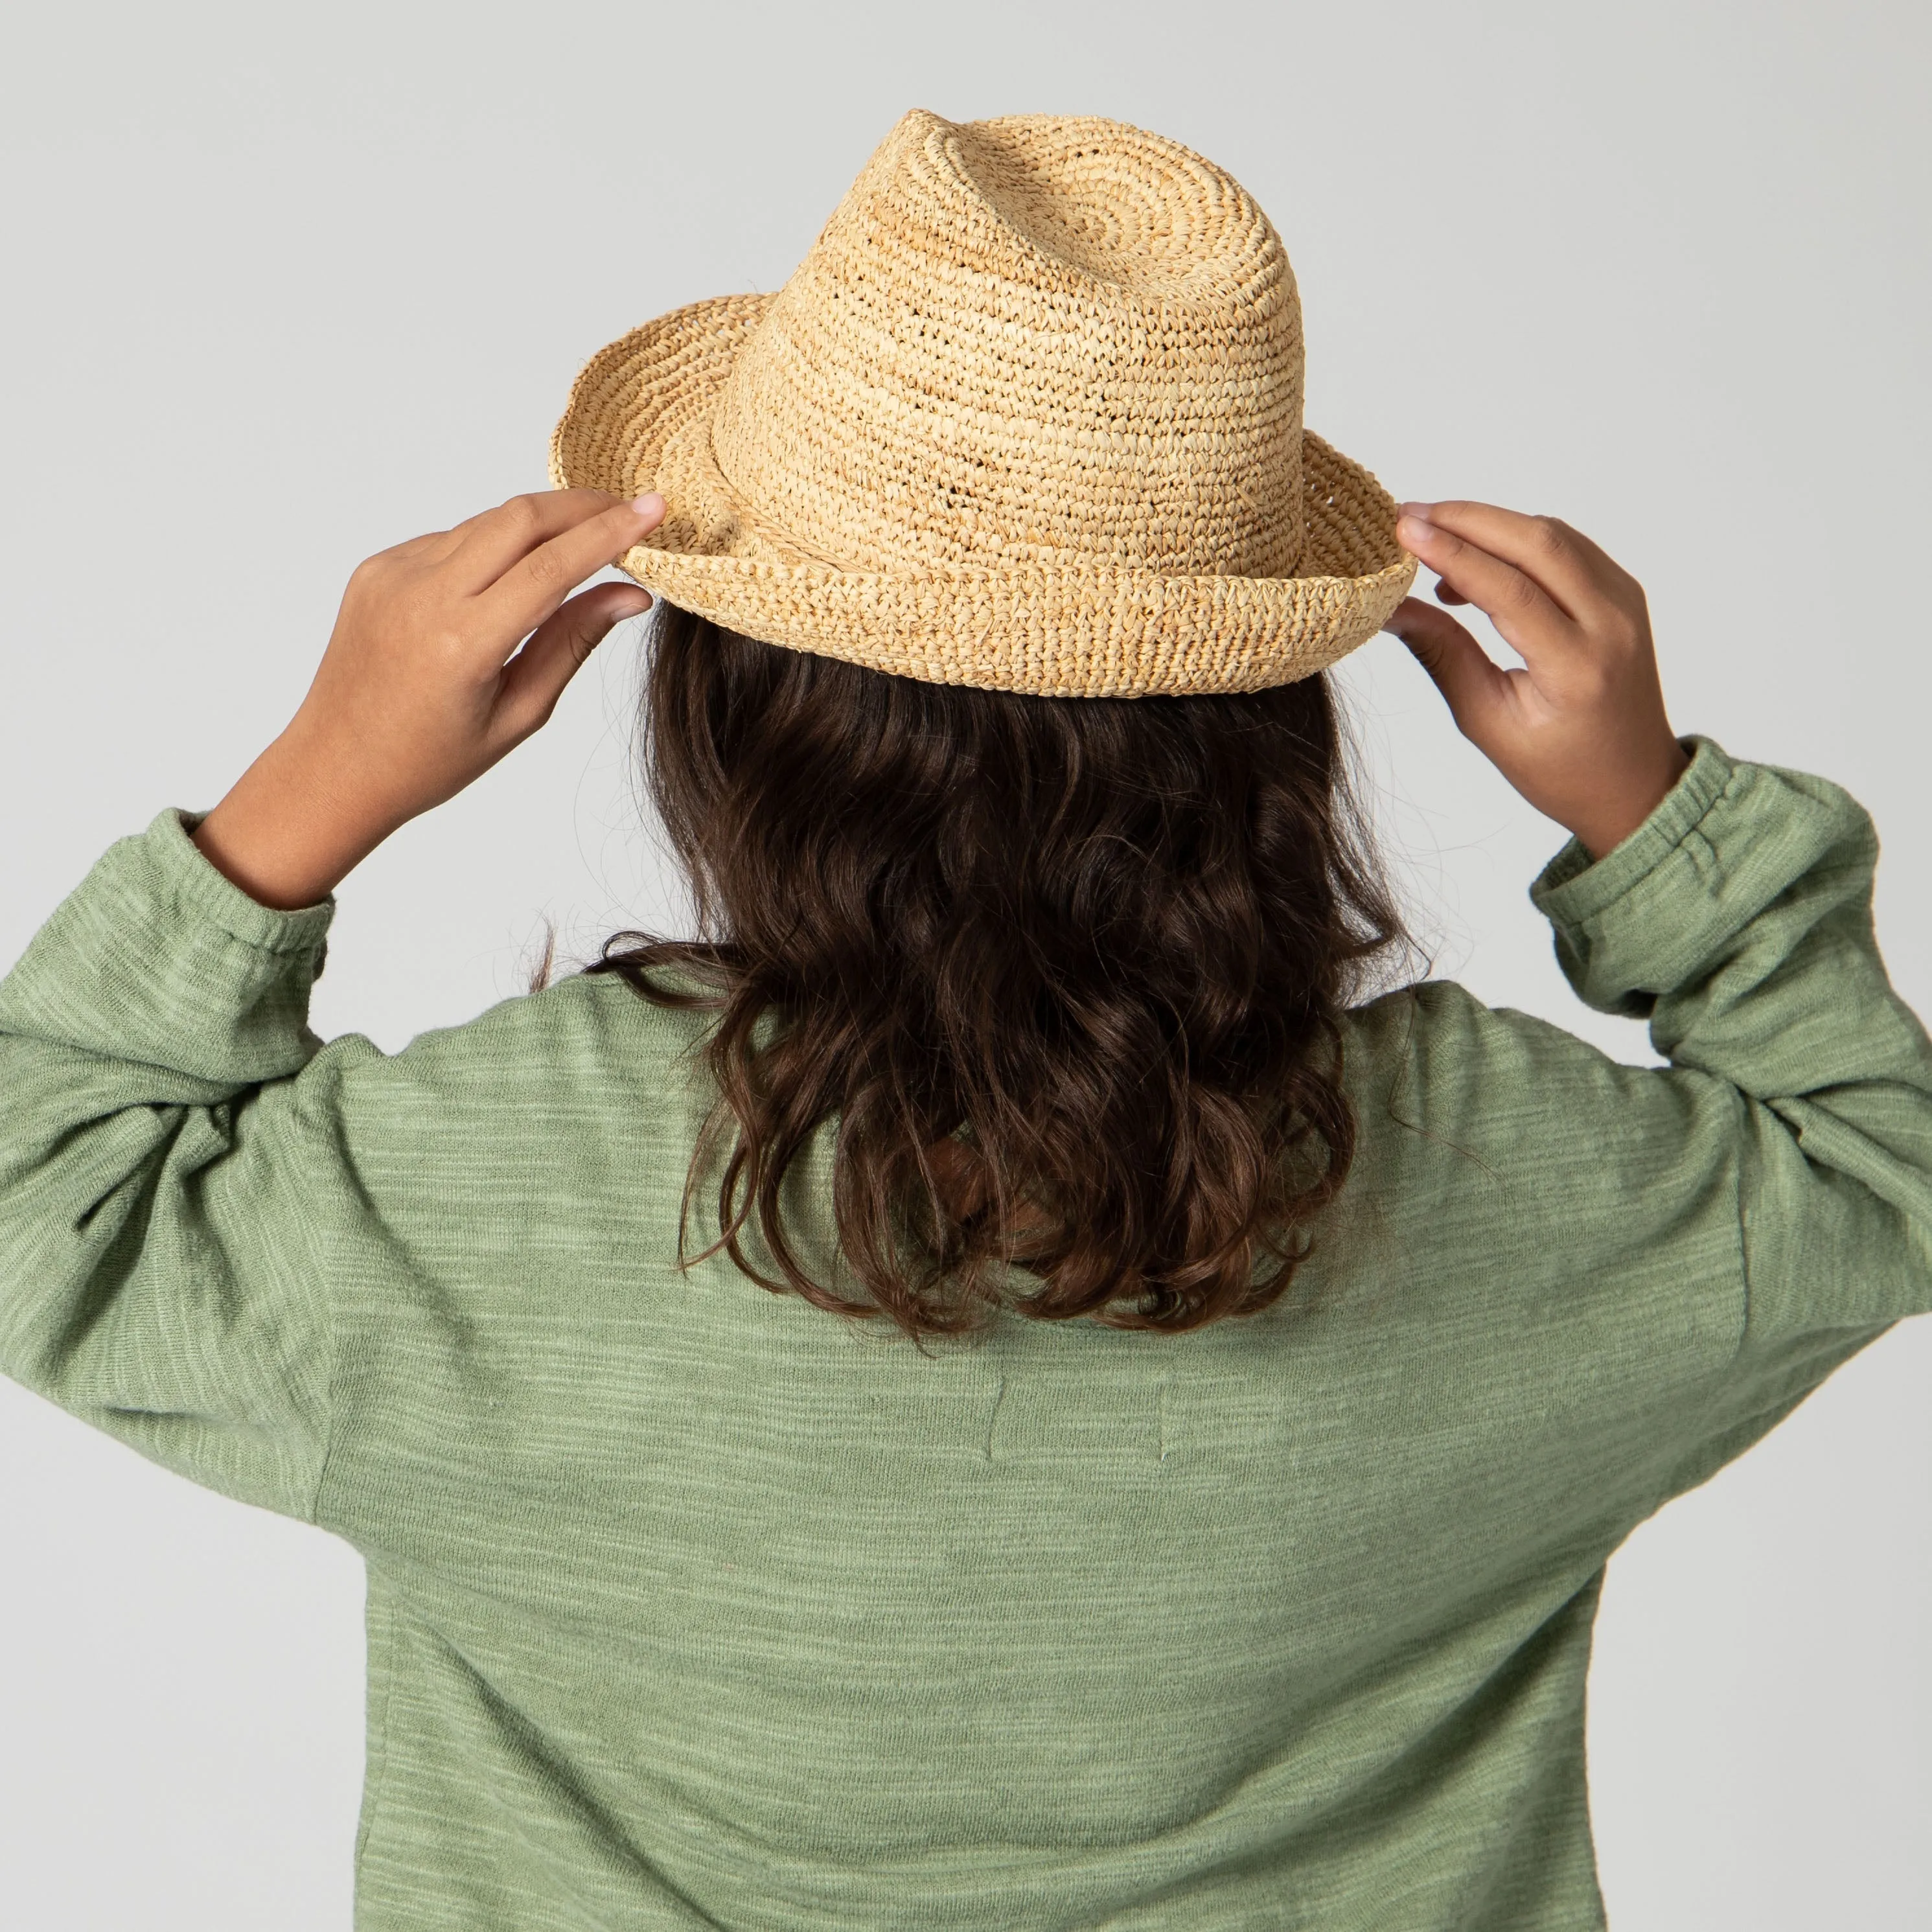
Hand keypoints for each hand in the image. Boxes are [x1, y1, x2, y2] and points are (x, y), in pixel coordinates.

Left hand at [191, 489, 664, 908]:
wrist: (334, 768)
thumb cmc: (429, 760)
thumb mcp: (519, 713)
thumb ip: (573, 643)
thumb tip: (631, 595)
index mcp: (463, 643)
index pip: (552, 565)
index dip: (609, 533)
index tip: (653, 510)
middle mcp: (422, 596)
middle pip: (519, 518)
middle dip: (580, 507)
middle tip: (626, 512)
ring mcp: (392, 574)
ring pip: (486, 524)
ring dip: (538, 529)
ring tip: (577, 550)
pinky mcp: (376, 568)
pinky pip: (450, 540)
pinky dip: (490, 549)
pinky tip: (503, 584)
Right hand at [1380, 501, 1688, 861]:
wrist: (1633, 783)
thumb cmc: (1558, 768)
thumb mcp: (1486, 721)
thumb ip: (1442, 656)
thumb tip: (1392, 606)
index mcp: (1576, 669)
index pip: (1510, 589)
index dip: (1452, 552)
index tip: (1402, 528)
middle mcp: (1612, 626)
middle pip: (1537, 542)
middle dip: (1467, 519)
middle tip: (1408, 516)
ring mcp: (1626, 603)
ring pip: (1552, 534)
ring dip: (1489, 527)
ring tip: (1433, 544)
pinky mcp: (1625, 592)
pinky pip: (1567, 545)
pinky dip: (1517, 541)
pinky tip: (1478, 563)